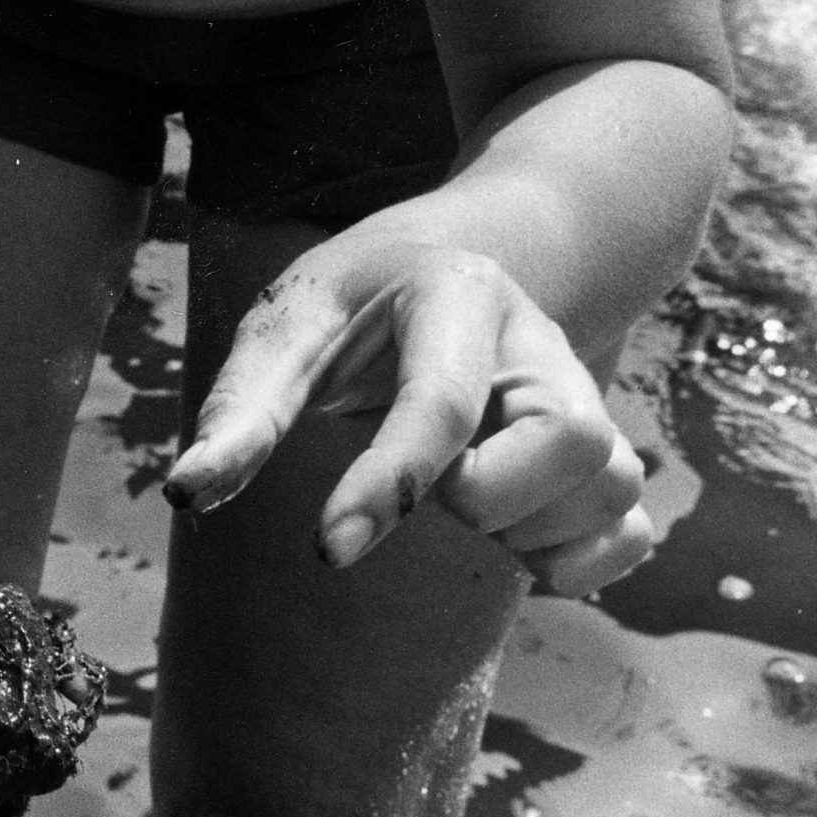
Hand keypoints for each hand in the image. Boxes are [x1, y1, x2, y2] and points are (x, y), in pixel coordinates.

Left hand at [162, 241, 654, 597]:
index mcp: (457, 294)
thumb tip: (186, 495)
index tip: (328, 551)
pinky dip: (578, 558)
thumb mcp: (287, 324)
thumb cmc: (354, 300)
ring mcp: (586, 393)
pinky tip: (512, 538)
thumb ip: (242, 410)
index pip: (443, 403)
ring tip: (461, 495)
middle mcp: (538, 341)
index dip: (388, 486)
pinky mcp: (604, 451)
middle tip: (431, 487)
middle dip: (489, 497)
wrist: (454, 258)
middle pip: (572, 440)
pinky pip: (631, 526)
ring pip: (613, 485)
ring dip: (532, 528)